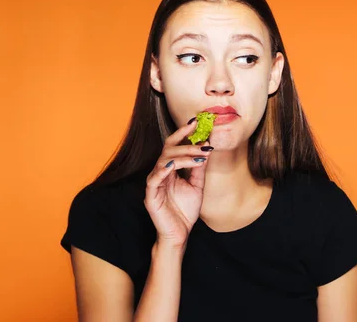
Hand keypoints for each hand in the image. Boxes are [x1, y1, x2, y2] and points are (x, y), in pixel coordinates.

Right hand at [144, 120, 211, 247]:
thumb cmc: (185, 211)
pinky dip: (164, 170)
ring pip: (164, 161)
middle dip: (188, 144)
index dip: (183, 133)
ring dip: (183, 156)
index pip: (174, 146)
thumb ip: (198, 168)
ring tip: (199, 155)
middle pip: (169, 150)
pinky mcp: (150, 196)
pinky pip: (154, 178)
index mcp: (169, 169)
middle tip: (205, 143)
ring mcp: (154, 183)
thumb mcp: (197, 185)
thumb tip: (206, 148)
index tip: (196, 122)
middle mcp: (160, 173)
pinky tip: (175, 165)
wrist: (179, 234)